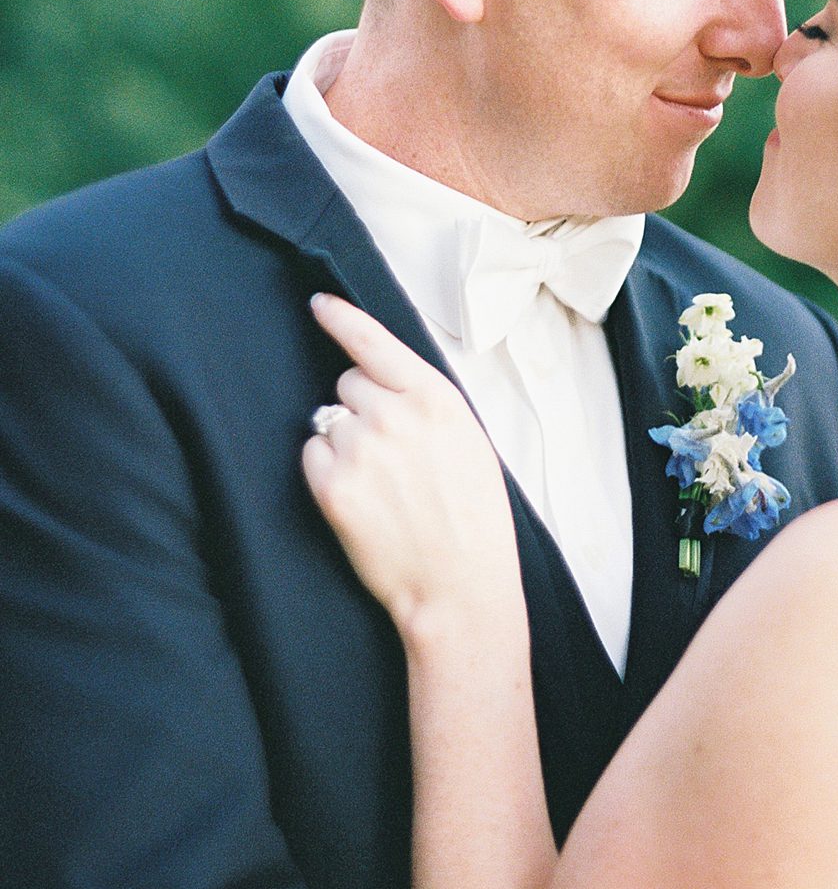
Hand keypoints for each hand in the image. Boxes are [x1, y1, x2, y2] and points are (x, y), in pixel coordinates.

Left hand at [303, 293, 519, 632]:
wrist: (460, 585)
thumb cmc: (473, 517)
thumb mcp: (468, 441)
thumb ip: (426, 404)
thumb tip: (383, 383)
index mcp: (435, 398)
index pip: (374, 341)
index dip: (341, 318)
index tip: (319, 303)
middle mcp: (393, 415)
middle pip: (347, 383)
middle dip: (359, 406)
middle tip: (389, 451)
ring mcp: (359, 450)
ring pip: (328, 421)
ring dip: (344, 443)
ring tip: (381, 484)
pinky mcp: (331, 487)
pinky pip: (312, 456)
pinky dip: (327, 472)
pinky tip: (360, 499)